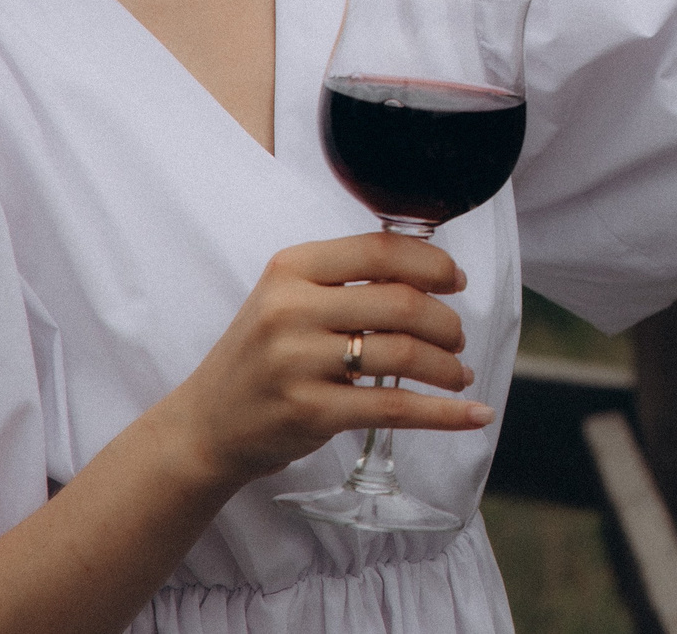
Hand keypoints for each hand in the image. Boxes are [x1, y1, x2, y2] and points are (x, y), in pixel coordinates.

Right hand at [149, 232, 490, 490]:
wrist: (204, 426)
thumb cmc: (261, 355)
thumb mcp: (288, 298)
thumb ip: (346, 279)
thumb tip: (432, 269)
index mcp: (291, 269)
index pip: (380, 251)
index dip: (432, 264)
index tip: (456, 281)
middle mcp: (291, 310)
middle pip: (400, 302)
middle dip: (446, 321)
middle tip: (457, 337)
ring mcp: (298, 363)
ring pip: (402, 353)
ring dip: (446, 366)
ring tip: (458, 373)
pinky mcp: (310, 412)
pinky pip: (394, 407)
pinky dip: (443, 413)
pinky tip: (472, 415)